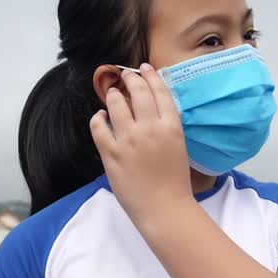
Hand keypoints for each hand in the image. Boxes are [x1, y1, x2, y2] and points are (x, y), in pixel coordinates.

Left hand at [89, 63, 194, 228]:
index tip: (144, 68)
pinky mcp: (111, 153)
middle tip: (126, 75)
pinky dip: (98, 118)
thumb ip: (166, 126)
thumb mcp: (178, 147)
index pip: (160, 92)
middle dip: (131, 79)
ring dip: (114, 95)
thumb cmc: (175, 182)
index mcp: (171, 127)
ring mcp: (129, 140)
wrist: (164, 209)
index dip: (151, 76)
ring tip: (113, 93)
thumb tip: (151, 110)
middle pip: (138, 92)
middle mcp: (150, 129)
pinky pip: (99, 127)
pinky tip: (100, 116)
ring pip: (116, 104)